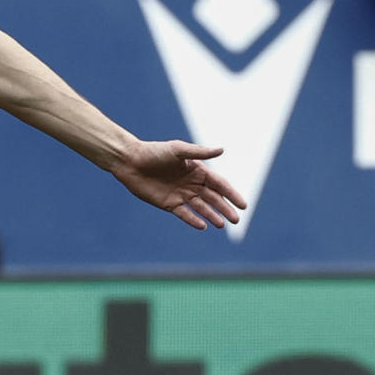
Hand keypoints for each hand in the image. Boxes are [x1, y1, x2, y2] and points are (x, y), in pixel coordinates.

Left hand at [110, 139, 244, 230]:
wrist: (130, 162)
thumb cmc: (154, 152)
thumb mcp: (177, 150)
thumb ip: (199, 152)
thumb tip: (222, 149)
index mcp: (196, 170)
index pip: (219, 184)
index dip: (231, 194)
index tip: (243, 205)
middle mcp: (190, 183)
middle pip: (212, 198)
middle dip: (225, 208)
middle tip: (236, 220)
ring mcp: (180, 194)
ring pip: (201, 207)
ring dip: (212, 215)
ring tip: (222, 224)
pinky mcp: (168, 204)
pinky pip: (184, 214)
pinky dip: (194, 220)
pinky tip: (203, 225)